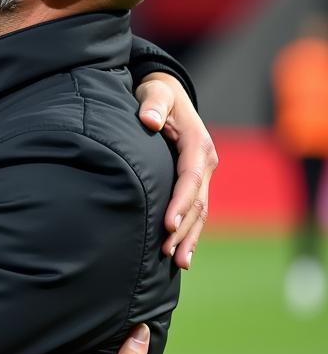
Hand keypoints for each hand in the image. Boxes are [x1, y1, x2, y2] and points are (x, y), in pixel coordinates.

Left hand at [136, 72, 217, 268]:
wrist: (166, 95)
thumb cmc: (156, 94)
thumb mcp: (155, 92)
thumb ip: (152, 103)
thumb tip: (148, 119)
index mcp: (197, 144)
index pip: (190, 178)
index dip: (180, 202)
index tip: (166, 224)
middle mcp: (205, 162)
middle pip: (197, 201)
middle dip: (184, 228)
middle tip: (167, 252)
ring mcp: (203, 174)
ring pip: (200, 211)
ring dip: (189, 237)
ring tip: (177, 262)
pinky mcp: (195, 182)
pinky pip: (196, 211)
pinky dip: (191, 233)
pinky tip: (181, 256)